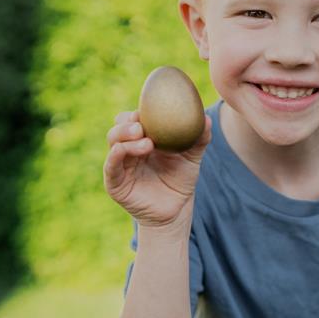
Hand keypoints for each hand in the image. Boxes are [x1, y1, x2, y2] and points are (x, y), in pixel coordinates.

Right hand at [104, 110, 211, 230]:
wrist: (176, 208)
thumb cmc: (181, 179)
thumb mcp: (192, 156)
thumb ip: (199, 138)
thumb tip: (207, 119)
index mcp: (143, 136)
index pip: (134, 118)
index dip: (139, 112)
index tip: (150, 109)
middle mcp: (129, 147)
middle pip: (119, 126)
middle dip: (128, 123)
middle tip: (142, 125)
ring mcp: (120, 164)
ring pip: (114, 143)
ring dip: (126, 138)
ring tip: (147, 143)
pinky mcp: (115, 182)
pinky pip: (110, 166)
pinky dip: (114, 156)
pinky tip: (122, 150)